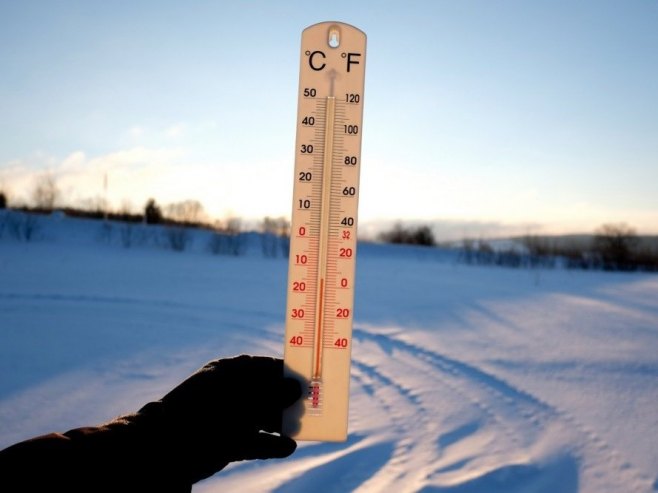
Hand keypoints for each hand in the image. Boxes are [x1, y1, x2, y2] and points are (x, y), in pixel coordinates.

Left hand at [138, 355, 302, 483]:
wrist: (165, 450)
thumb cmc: (206, 415)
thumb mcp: (244, 401)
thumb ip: (272, 394)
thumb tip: (297, 387)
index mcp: (229, 372)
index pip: (263, 366)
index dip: (285, 372)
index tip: (308, 378)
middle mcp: (229, 392)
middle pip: (264, 392)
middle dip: (287, 399)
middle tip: (311, 404)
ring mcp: (227, 418)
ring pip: (261, 417)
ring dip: (281, 423)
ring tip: (303, 426)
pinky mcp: (225, 443)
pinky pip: (253, 441)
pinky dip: (270, 444)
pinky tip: (288, 447)